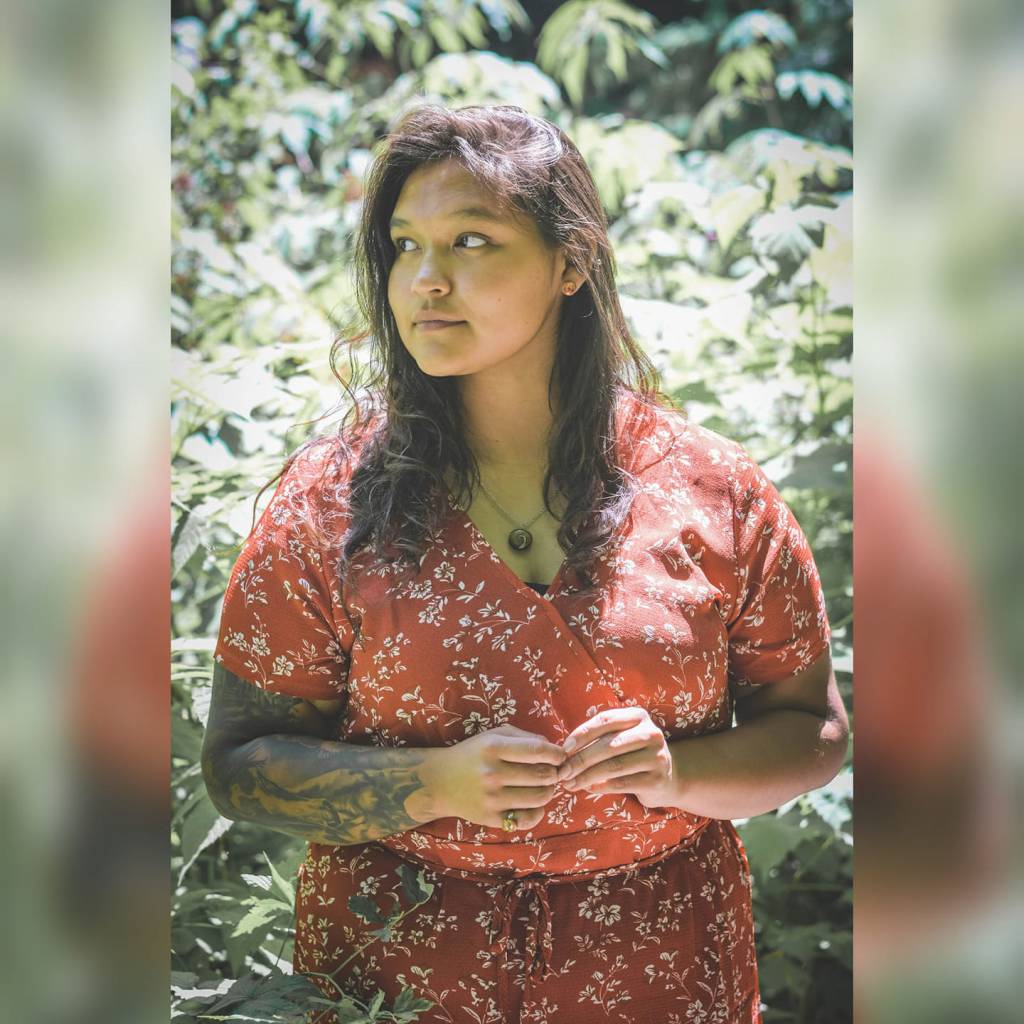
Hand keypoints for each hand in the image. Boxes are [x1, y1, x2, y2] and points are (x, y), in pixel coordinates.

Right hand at [421, 724, 566, 830]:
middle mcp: (492, 772)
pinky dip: (538, 812)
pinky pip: (526, 819)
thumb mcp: (493, 736)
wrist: (438, 782)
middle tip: (554, 772)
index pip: (537, 750)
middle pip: (542, 775)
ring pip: (539, 797)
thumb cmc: (471, 754)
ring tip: (545, 786)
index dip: (556, 754)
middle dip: (555, 773)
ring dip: (549, 791)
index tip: (561, 756)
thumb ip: (523, 737)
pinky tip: (535, 804)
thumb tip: (551, 747)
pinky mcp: (490, 818)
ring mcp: (491, 798)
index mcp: (493, 747)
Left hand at [555, 707, 676, 809]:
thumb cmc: (633, 753)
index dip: (582, 734)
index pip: (605, 720)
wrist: (667, 777)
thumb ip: (598, 738)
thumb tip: (564, 751)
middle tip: (563, 772)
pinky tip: (588, 788)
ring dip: (587, 776)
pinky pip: (622, 784)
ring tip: (570, 783)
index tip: (564, 749)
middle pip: (608, 745)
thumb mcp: (620, 737)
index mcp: (638, 716)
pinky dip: (601, 786)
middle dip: (580, 759)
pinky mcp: (656, 780)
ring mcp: (656, 757)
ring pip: (613, 766)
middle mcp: (651, 733)